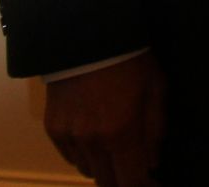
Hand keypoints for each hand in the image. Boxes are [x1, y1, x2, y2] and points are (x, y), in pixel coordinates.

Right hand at [41, 53, 164, 186]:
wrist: (86, 36)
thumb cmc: (130, 60)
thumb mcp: (156, 89)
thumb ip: (155, 131)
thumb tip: (152, 163)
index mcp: (121, 134)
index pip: (130, 182)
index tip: (152, 183)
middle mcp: (92, 142)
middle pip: (107, 182)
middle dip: (123, 179)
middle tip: (134, 166)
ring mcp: (69, 137)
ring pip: (88, 171)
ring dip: (104, 167)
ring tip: (115, 148)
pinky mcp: (53, 129)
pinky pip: (70, 157)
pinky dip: (84, 156)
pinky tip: (95, 139)